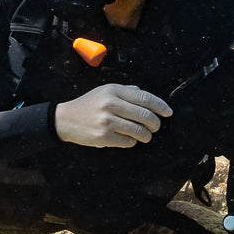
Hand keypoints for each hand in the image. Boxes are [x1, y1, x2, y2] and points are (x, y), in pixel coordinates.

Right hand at [54, 83, 172, 148]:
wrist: (65, 119)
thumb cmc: (88, 104)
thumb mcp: (105, 90)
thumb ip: (126, 91)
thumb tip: (145, 96)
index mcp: (113, 90)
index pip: (144, 98)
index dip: (160, 106)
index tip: (168, 112)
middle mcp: (111, 104)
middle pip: (145, 115)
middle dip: (155, 123)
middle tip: (156, 126)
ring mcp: (107, 121)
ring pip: (139, 131)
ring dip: (146, 135)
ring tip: (146, 135)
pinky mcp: (103, 137)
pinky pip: (128, 142)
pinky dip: (132, 142)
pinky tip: (129, 139)